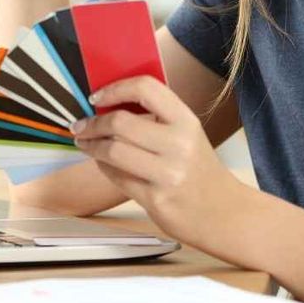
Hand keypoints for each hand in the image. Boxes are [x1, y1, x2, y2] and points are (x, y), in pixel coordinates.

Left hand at [70, 75, 252, 242]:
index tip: (96, 96)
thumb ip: (155, 119)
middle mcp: (179, 144)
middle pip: (120, 123)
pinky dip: (103, 167)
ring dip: (91, 146)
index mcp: (186, 120)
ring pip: (113, 151)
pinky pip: (117, 177)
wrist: (223, 214)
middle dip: (92, 123)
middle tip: (80, 125)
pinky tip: (102, 163)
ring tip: (85, 143)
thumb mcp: (186, 135)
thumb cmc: (198, 170)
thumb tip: (106, 105)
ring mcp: (168, 173)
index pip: (146, 88)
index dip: (115, 88)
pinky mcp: (155, 199)